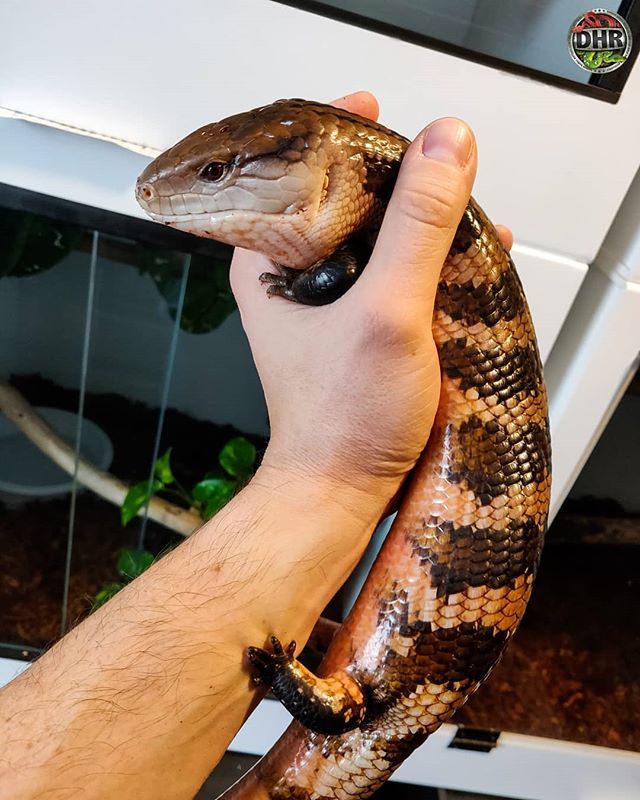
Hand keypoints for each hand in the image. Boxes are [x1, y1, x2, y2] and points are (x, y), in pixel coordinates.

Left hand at [231, 91, 511, 519]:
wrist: (339, 489)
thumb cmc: (344, 418)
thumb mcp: (387, 313)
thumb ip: (416, 229)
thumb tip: (443, 147)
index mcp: (269, 261)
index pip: (296, 169)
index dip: (339, 134)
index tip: (380, 115)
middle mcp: (289, 276)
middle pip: (339, 198)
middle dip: (393, 179)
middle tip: (434, 169)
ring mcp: (321, 302)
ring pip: (369, 236)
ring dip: (416, 222)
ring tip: (459, 215)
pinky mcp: (350, 326)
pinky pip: (386, 275)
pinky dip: (422, 263)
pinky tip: (461, 264)